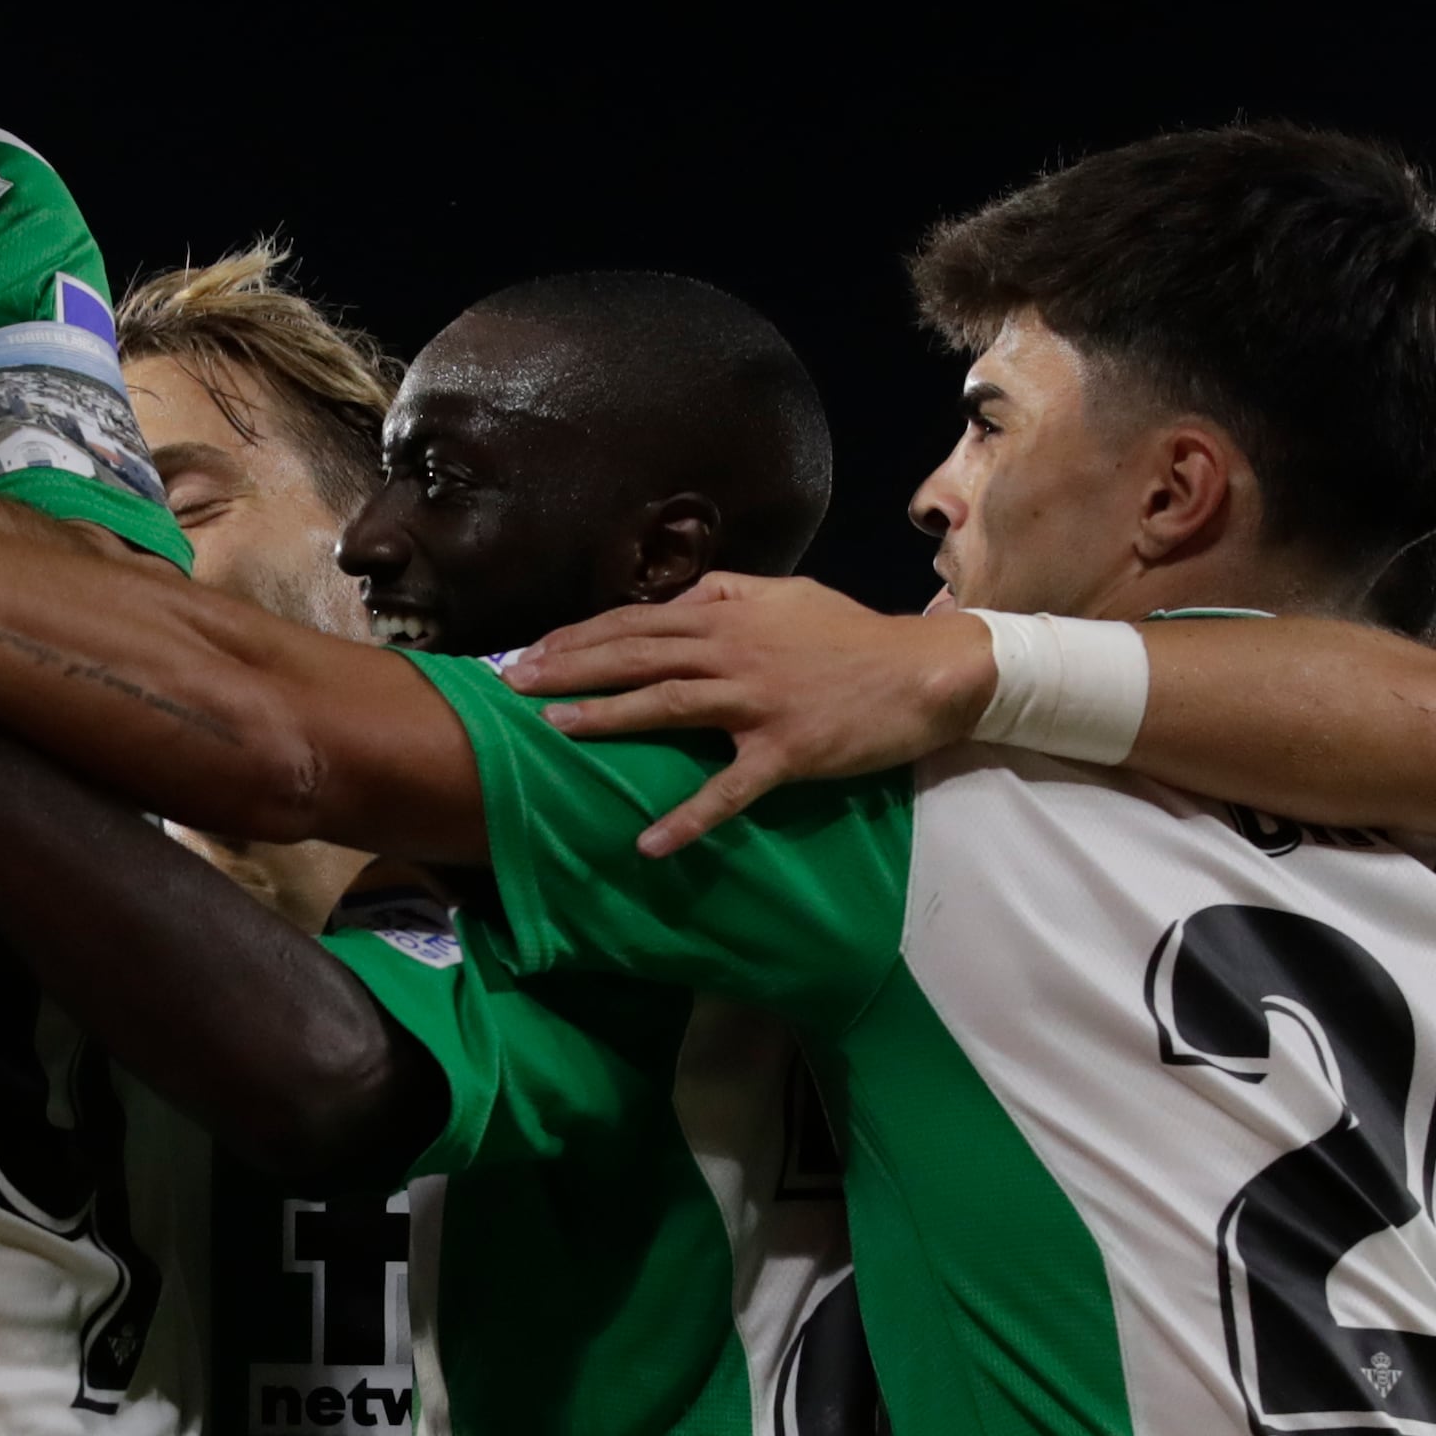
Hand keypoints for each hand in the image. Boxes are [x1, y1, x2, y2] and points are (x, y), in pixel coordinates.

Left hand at [503, 574, 989, 855]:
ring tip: (553, 731)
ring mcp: (757, 701)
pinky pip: (728, 790)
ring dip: (605, 718)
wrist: (925, 671)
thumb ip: (730, 591)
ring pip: (666, 704)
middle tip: (510, 685)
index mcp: (728, 614)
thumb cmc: (852, 634)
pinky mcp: (785, 751)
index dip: (579, 635)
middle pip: (635, 655)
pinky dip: (688, 819)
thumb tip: (683, 594)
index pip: (636, 620)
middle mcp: (733, 650)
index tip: (530, 650)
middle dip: (567, 668)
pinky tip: (649, 844)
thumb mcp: (787, 595)